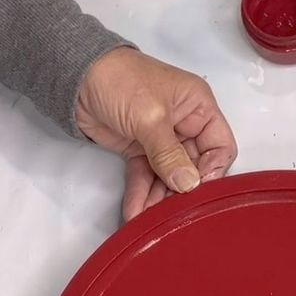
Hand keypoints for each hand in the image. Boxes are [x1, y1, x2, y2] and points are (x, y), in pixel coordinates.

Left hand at [76, 48, 237, 220]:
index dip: (212, 171)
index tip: (196, 190)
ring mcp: (162, 141)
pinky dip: (141, 195)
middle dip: (182, 192)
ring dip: (160, 200)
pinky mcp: (140, 152)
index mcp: (198, 108)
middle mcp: (185, 125)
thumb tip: (188, 185)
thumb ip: (170, 155)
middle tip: (172, 213)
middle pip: (195, 169)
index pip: (220, 147)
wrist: (75, 75)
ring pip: (170, 178)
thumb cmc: (119, 81)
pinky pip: (147, 178)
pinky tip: (135, 213)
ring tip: (150, 221)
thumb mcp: (150, 117)